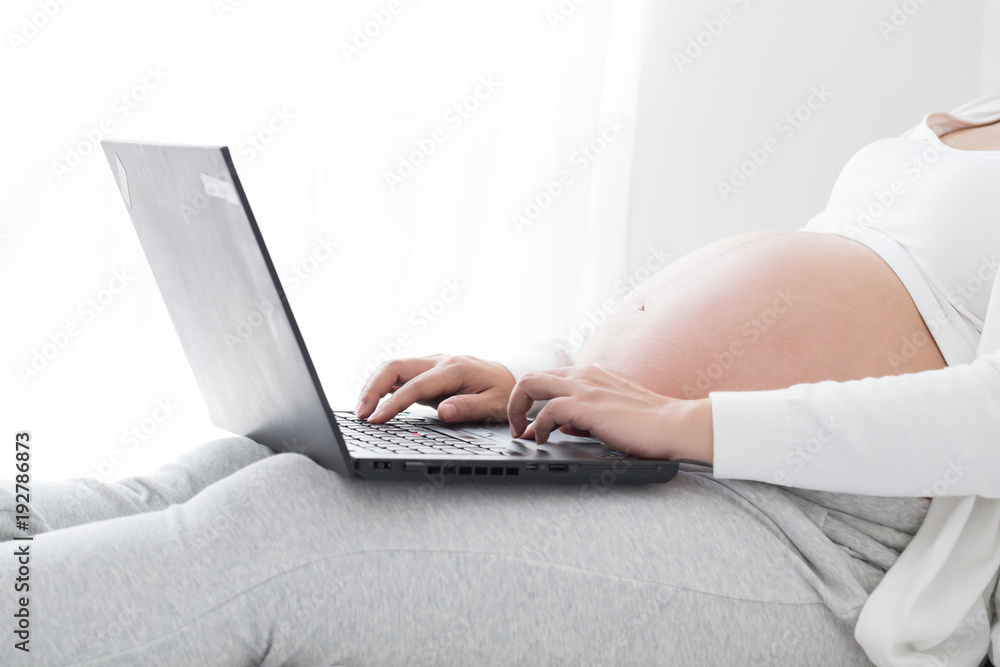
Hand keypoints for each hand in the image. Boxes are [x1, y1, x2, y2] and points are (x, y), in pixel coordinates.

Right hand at [357, 354, 516, 423]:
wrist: (509, 375)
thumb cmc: (502, 391)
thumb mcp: (494, 404)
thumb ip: (468, 407)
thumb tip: (443, 412)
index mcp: (454, 369)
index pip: (416, 385)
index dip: (393, 403)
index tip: (377, 419)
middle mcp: (438, 361)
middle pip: (394, 366)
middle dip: (372, 388)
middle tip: (361, 415)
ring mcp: (430, 364)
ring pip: (392, 368)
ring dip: (373, 387)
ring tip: (362, 412)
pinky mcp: (426, 371)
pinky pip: (398, 375)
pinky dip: (382, 387)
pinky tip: (373, 403)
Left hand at [507, 364, 713, 462]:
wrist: (673, 424)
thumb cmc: (648, 424)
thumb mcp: (610, 413)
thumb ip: (585, 415)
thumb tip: (562, 427)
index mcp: (591, 374)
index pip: (548, 377)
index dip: (531, 400)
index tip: (527, 422)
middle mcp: (584, 375)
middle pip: (532, 376)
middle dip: (515, 401)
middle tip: (516, 426)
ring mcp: (585, 388)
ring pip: (531, 385)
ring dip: (518, 411)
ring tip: (523, 434)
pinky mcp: (587, 405)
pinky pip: (547, 410)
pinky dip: (538, 426)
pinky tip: (543, 439)